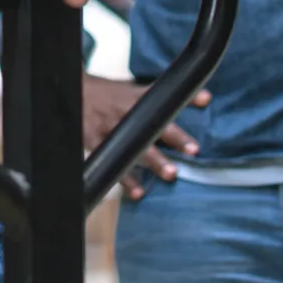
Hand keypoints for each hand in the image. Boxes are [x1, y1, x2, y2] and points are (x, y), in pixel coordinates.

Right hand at [84, 74, 210, 200]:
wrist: (75, 92)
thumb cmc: (111, 95)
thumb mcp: (136, 90)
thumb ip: (169, 96)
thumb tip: (208, 97)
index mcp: (136, 99)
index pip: (162, 105)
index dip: (182, 114)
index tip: (199, 131)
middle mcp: (125, 114)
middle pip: (149, 128)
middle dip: (168, 142)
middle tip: (188, 157)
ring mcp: (110, 129)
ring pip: (132, 147)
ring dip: (151, 161)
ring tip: (170, 175)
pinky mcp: (97, 142)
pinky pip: (112, 162)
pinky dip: (125, 179)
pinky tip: (138, 192)